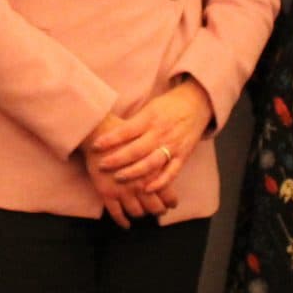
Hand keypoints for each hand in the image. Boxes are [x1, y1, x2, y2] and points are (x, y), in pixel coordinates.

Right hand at [81, 139, 172, 227]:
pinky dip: (122, 221)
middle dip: (158, 211)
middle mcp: (140, 184)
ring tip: (142, 213)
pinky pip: (116, 213)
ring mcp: (123, 190)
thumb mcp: (149, 146)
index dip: (171, 202)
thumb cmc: (127, 134)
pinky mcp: (107, 192)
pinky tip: (126, 225)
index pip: (168, 196)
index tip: (171, 204)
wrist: (101, 130)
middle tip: (159, 211)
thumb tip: (166, 174)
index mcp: (153, 172)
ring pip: (137, 212)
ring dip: (141, 214)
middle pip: (154, 207)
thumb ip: (159, 162)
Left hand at [89, 80, 216, 196]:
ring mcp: (172, 146)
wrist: (197, 103)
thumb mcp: (149, 108)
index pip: (126, 131)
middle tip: (101, 166)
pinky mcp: (182, 156)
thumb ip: (134, 123)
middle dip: (117, 159)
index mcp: (150, 118)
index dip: (110, 140)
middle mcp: (161, 133)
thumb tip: (110, 135)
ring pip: (151, 162)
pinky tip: (146, 189)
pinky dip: (159, 182)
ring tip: (118, 178)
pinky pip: (171, 172)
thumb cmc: (168, 106)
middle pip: (136, 149)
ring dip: (134, 172)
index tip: (95, 146)